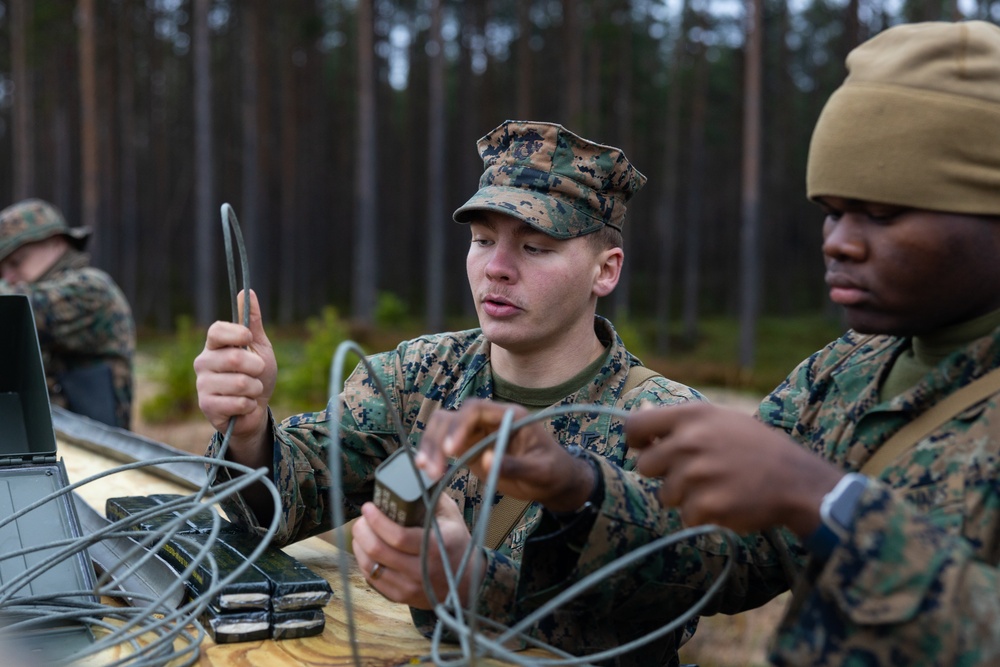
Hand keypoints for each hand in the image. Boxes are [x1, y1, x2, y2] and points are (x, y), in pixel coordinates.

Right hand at [193, 289, 276, 464]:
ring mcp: (202, 384)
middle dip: (257, 367)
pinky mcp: (206, 405)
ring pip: (240, 383)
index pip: (216, 330)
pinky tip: (244, 405)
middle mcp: (203, 362)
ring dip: (255, 388)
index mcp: (214, 345)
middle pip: (234, 357)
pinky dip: (250, 404)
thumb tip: (247, 291)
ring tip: (250, 391)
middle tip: (257, 373)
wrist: (255, 410)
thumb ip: (253, 322)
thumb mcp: (260, 347)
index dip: (236, 333)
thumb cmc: (257, 376)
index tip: (250, 339)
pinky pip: (238, 402)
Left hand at [352, 495, 480, 608]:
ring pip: (371, 567)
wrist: (467, 581)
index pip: (397, 536)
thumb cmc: (456, 541)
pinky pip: (373, 579)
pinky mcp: (401, 597)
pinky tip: (365, 550)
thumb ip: (431, 495)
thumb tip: (414, 470)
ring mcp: (410, 587)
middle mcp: (422, 570)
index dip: (377, 521)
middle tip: (362, 519)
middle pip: (378, 552)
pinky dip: (365, 562)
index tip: (368, 507)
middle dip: (363, 531)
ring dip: (359, 546)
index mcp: (435, 547)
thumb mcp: (451, 515)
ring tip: (361, 532)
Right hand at [416, 399, 594, 512]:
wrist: (554, 481)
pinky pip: (444, 445)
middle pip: (452, 417)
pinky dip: (433, 455)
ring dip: (431, 447)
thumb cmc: (552, 472)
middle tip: (431, 468)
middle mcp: (489, 420)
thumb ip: (515, 465)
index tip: (451, 450)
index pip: (475, 409)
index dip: (459, 426)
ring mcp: (477, 433)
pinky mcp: (470, 448)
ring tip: (426, 471)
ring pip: (443, 429)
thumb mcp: (540, 471)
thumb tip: (485, 459)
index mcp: (508, 416)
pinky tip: (426, 471)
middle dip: (438, 439)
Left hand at [627, 403, 842, 535]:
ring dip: (685, 497)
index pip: (635, 426)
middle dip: (663, 474)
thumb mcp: (721, 419)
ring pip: (665, 495)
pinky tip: (725, 503)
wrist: (796, 480)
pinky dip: (702, 516)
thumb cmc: (757, 447)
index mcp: (691, 416)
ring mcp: (696, 475)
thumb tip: (639, 415)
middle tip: (692, 475)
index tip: (646, 448)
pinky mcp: (706, 505)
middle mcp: (689, 442)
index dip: (636, 441)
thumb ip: (680, 422)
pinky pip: (686, 517)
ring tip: (716, 488)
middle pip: (645, 466)